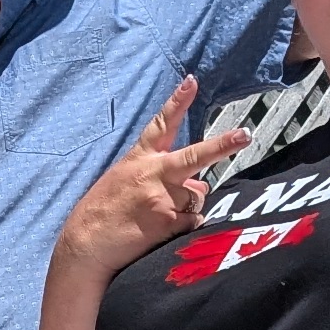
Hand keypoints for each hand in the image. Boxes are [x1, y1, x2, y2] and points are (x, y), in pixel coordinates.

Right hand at [55, 78, 248, 281]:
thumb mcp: (125, 184)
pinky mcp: (168, 222)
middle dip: (223, 145)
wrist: (84, 247)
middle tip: (245, 135)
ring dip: (187, 208)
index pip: (160, 125)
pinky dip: (185, 228)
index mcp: (138, 160)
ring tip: (157, 220)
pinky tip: (161, 234)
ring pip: (197, 197)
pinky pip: (194, 221)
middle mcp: (152, 174)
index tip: (191, 82)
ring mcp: (161, 197)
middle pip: (195, 156)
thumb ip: (161, 178)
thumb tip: (200, 186)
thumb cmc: (102, 214)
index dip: (177, 102)